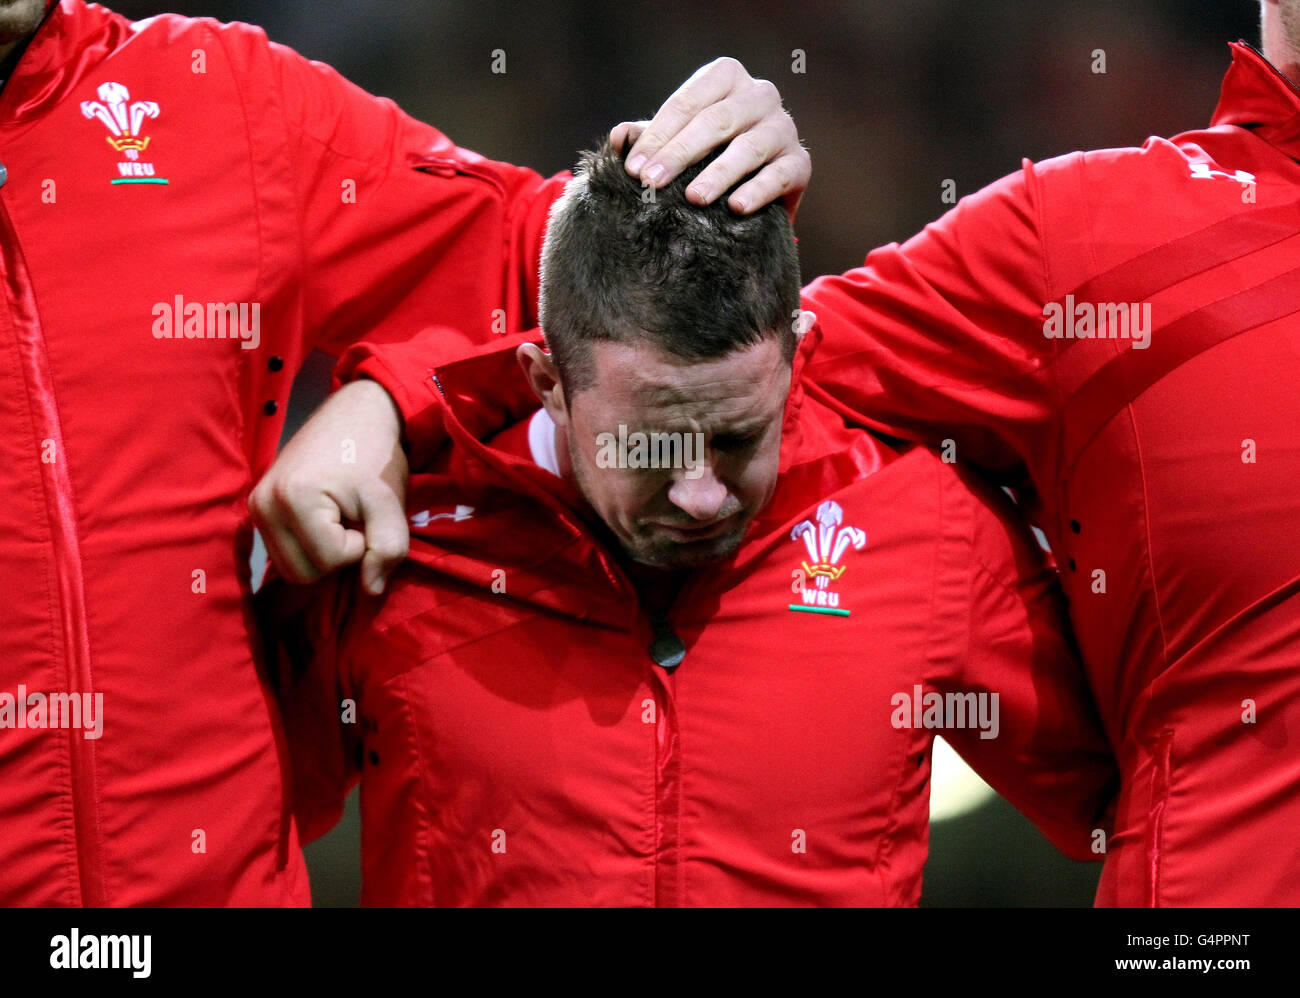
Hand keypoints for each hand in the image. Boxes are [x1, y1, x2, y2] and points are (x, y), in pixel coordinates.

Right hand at [249, 379, 408, 594]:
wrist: (357, 414)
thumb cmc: (376, 456)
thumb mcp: (389, 502)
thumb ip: (387, 549)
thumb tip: (371, 591)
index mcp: (292, 499)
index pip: (328, 563)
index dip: (358, 546)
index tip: (365, 514)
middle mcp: (263, 505)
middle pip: (301, 574)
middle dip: (336, 555)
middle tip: (354, 519)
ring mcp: (256, 506)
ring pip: (290, 567)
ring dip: (322, 553)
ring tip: (340, 517)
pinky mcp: (259, 507)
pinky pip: (284, 551)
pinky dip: (308, 545)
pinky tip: (326, 519)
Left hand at [611, 57, 809, 217]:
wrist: (754, 190)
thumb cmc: (706, 157)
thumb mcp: (674, 144)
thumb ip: (647, 138)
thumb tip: (619, 136)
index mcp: (726, 79)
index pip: (687, 103)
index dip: (657, 136)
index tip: (632, 168)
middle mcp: (760, 95)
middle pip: (716, 121)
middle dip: (679, 153)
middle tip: (651, 183)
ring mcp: (783, 128)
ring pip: (749, 147)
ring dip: (718, 174)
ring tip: (693, 199)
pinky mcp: (799, 163)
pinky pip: (779, 175)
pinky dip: (757, 191)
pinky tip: (735, 208)